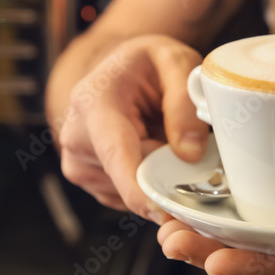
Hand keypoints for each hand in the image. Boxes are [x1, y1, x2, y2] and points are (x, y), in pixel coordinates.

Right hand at [58, 35, 208, 222]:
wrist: (121, 70)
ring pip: (133, 191)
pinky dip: (149, 185)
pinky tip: (153, 157)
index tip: (164, 213)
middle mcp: (77, 136)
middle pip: (130, 178)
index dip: (140, 189)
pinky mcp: (90, 181)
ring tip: (166, 143)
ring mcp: (78, 163)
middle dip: (168, 179)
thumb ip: (185, 103)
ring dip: (160, 179)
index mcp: (93, 101)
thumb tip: (189, 154)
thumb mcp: (175, 61)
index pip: (116, 154)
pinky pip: (129, 197)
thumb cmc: (147, 64)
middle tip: (197, 156)